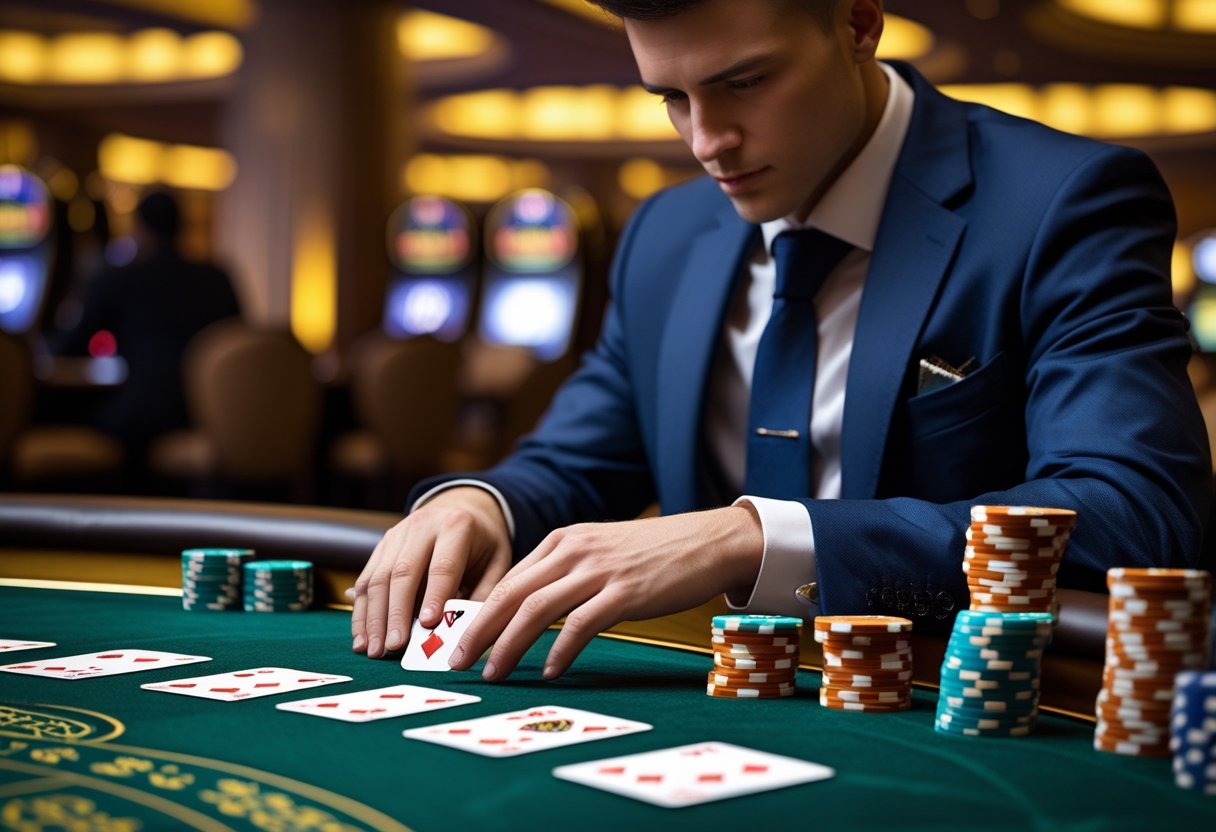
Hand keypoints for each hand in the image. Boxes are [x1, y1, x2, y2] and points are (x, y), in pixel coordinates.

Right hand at [350, 486, 512, 658]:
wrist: (463, 507)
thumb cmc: (484, 544)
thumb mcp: (497, 562)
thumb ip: (483, 594)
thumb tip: (464, 634)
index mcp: (457, 527)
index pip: (443, 565)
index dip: (435, 595)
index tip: (428, 625)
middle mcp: (422, 526)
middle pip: (402, 572)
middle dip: (396, 613)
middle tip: (394, 647)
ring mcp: (397, 534)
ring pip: (378, 578)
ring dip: (373, 618)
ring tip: (372, 650)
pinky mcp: (382, 545)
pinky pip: (366, 579)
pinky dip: (361, 611)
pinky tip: (361, 637)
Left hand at [448, 505, 763, 680]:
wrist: (708, 541)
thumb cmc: (654, 553)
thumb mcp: (600, 550)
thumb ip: (566, 571)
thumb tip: (529, 609)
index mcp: (563, 540)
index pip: (509, 579)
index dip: (479, 613)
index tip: (459, 640)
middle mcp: (575, 550)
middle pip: (512, 593)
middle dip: (478, 631)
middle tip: (456, 662)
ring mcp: (600, 570)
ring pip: (537, 609)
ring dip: (508, 645)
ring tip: (492, 672)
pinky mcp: (626, 592)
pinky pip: (582, 624)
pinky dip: (560, 650)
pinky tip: (549, 671)